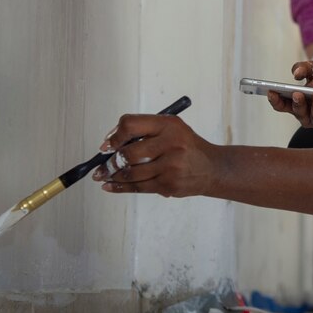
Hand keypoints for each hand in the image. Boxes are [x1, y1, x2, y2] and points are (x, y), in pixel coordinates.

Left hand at [93, 114, 220, 196]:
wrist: (212, 168)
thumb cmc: (185, 146)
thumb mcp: (170, 129)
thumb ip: (144, 131)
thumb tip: (109, 144)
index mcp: (169, 125)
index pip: (131, 125)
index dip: (114, 136)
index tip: (107, 145)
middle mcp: (171, 143)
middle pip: (128, 153)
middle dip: (109, 162)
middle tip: (100, 167)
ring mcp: (171, 166)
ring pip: (130, 173)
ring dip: (112, 176)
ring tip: (103, 176)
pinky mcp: (169, 184)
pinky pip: (138, 187)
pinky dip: (120, 188)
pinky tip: (110, 186)